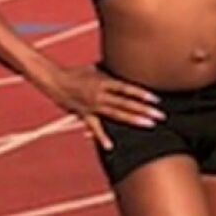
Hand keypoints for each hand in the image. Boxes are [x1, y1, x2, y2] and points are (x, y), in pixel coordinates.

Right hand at [43, 65, 163, 150]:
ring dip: (133, 119)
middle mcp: (100, 94)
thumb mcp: (95, 69)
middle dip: (144, 109)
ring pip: (116, 114)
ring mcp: (92, 105)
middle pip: (125, 102)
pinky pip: (94, 127)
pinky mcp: (84, 114)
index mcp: (104, 81)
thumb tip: (124, 69)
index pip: (126, 88)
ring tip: (149, 125)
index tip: (156, 99)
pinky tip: (111, 146)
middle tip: (160, 116)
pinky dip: (102, 137)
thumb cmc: (76, 73)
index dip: (141, 93)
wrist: (54, 80)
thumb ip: (110, 73)